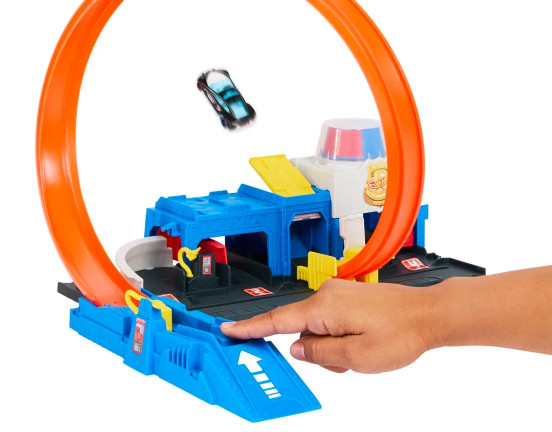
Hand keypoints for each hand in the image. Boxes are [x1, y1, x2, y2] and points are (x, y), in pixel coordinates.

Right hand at [221, 278, 439, 373]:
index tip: (227, 330)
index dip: (250, 328)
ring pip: (317, 328)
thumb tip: (296, 349)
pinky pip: (329, 320)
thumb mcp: (357, 357)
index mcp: (324, 307)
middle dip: (316, 352)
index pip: (278, 321)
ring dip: (331, 347)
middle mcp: (326, 294)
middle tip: (347, 362)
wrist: (428, 313)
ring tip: (362, 352)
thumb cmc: (400, 332)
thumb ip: (319, 355)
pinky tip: (362, 342)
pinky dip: (338, 336)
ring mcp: (337, 293)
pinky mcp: (346, 296)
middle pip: (301, 330)